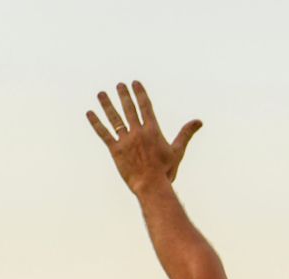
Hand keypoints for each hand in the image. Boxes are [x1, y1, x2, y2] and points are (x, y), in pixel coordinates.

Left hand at [86, 81, 202, 194]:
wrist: (151, 185)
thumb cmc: (166, 170)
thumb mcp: (178, 150)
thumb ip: (186, 133)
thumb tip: (199, 121)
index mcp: (153, 131)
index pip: (145, 107)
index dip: (140, 94)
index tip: (135, 83)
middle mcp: (138, 133)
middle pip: (129, 109)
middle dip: (124, 96)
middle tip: (119, 85)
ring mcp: (126, 141)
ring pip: (114, 119)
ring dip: (107, 105)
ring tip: (101, 93)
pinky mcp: (115, 150)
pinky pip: (104, 133)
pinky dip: (96, 123)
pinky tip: (90, 113)